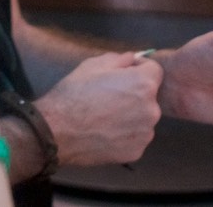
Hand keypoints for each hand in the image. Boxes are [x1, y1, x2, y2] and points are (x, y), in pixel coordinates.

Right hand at [33, 52, 161, 166]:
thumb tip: (132, 60)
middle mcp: (152, 109)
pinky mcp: (137, 152)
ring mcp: (145, 133)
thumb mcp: (93, 65)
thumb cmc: (75, 93)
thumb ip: (119, 59)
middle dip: (135, 93)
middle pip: (149, 96)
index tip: (125, 73)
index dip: (139, 69)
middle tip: (111, 97)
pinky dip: (125, 135)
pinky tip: (106, 133)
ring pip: (143, 118)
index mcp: (143, 84)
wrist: (59, 131)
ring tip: (106, 117)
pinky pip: (135, 137)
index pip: (154, 70)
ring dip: (132, 115)